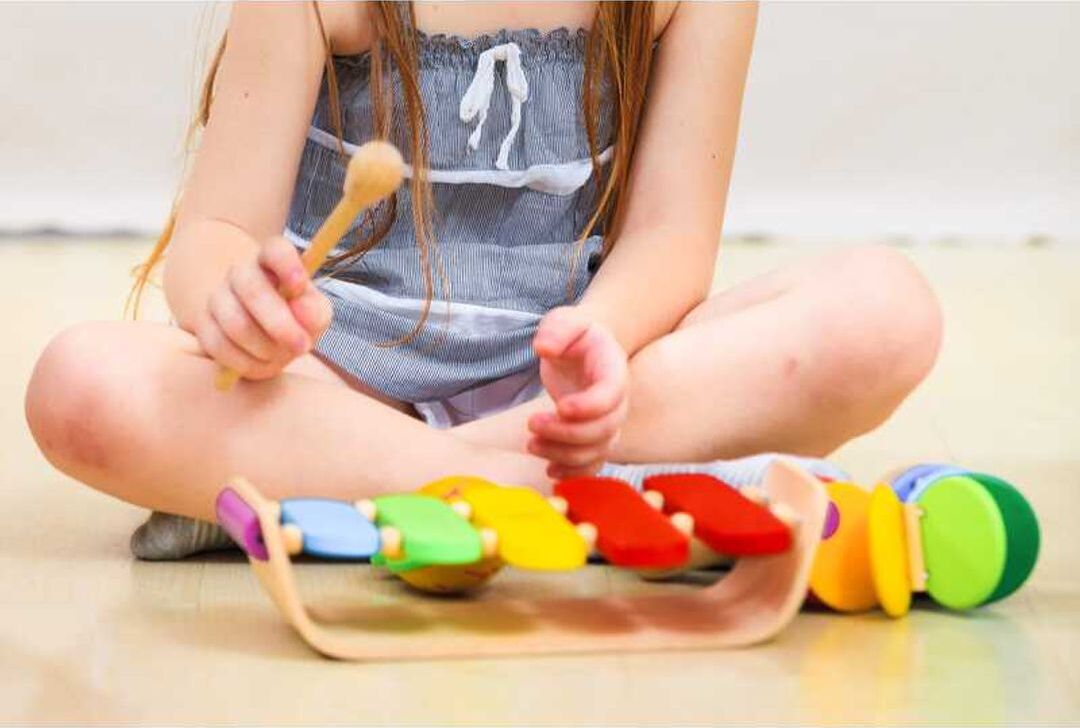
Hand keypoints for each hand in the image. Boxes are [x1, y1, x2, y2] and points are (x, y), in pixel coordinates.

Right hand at [195, 236, 331, 380]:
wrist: (264, 335)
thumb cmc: (296, 318)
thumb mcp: (315, 314)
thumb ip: (315, 311)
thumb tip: (303, 312)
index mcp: (273, 261)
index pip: (276, 250)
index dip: (287, 264)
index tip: (299, 284)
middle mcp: (242, 273)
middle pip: (252, 289)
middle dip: (279, 323)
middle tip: (302, 346)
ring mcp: (218, 296)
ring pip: (235, 321)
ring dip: (264, 347)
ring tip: (282, 357)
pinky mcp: (203, 324)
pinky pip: (217, 344)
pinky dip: (243, 362)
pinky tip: (261, 364)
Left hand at [527, 306, 628, 479]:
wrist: (587, 350)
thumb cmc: (575, 335)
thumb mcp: (565, 321)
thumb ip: (557, 329)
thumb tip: (544, 348)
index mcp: (613, 371)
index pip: (610, 395)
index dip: (588, 407)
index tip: (559, 406)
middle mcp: (617, 402)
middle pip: (604, 430)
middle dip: (567, 433)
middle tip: (532, 423)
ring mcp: (608, 423)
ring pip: (597, 451)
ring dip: (564, 455)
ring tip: (531, 444)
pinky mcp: (595, 438)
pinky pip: (593, 464)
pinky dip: (573, 473)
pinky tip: (549, 471)